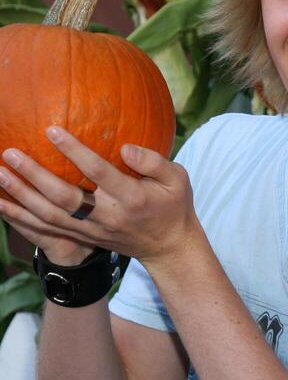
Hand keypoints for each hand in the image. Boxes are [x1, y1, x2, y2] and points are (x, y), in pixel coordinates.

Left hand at [0, 127, 198, 267]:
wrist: (168, 248)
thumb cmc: (173, 205)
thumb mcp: (178, 179)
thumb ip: (154, 161)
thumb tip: (125, 148)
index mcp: (131, 198)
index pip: (98, 173)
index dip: (74, 152)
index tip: (51, 130)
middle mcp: (108, 216)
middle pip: (64, 198)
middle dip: (34, 176)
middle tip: (10, 153)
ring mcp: (93, 230)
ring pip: (50, 216)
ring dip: (20, 197)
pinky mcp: (83, 237)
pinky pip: (46, 228)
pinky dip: (21, 216)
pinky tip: (0, 202)